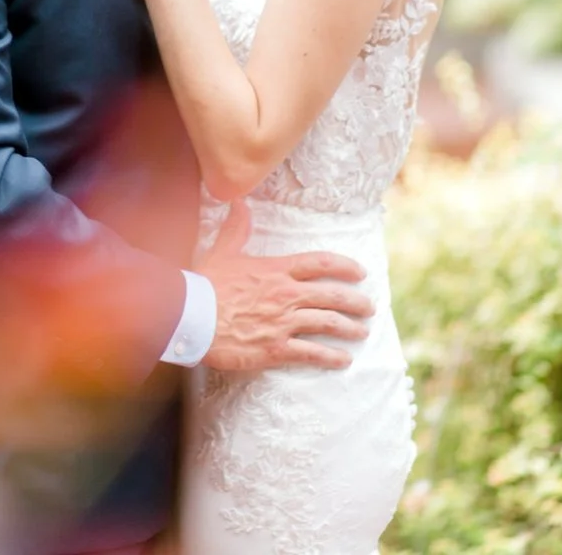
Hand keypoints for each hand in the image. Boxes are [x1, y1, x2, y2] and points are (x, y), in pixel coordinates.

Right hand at [199, 203, 373, 372]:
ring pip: (328, 324)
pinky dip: (331, 356)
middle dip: (355, 301)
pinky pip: (312, 353)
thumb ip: (236, 228)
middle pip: (332, 296)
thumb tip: (239, 202)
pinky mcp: (276, 348)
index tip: (360, 272)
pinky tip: (343, 359)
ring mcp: (283, 323)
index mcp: (276, 270)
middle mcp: (286, 294)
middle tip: (369, 307)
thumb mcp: (222, 251)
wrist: (192, 316)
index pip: (319, 263)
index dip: (344, 266)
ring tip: (362, 332)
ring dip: (350, 328)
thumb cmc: (205, 283)